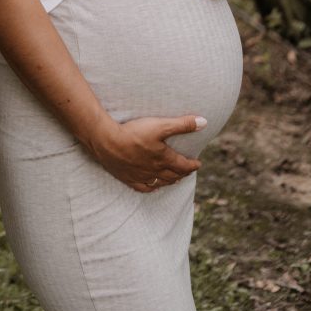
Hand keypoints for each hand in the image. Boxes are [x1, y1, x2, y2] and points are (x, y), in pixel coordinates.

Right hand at [86, 113, 206, 192]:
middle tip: (188, 171)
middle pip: (173, 175)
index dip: (192, 165)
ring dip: (170, 180)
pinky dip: (152, 187)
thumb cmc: (134, 132)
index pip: (183, 165)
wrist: (106, 141)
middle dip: (183, 173)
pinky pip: (144, 187)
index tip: (198, 164)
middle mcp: (154, 170)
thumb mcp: (160, 125)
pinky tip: (154, 185)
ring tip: (175, 178)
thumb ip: (183, 124)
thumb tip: (204, 122)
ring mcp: (141, 176)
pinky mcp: (128, 177)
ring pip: (160, 182)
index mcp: (164, 159)